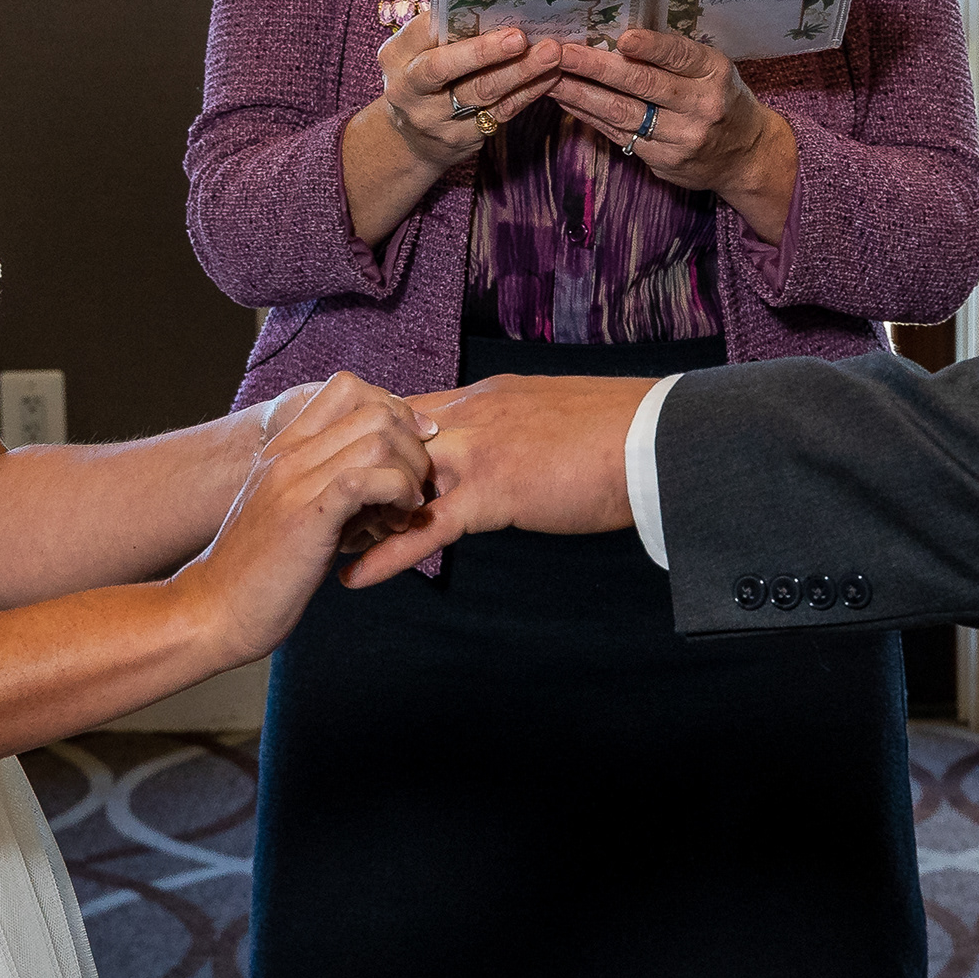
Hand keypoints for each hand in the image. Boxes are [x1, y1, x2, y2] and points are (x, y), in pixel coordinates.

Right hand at [178, 373, 431, 660]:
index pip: (348, 387)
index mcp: (284, 448)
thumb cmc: (259, 569)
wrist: (214, 610)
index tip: (409, 453)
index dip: (393, 413)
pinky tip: (397, 522)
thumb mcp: (292, 511)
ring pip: (378, 438)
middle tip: (415, 487)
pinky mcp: (305, 517)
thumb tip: (381, 475)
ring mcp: (294, 482)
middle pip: (375, 408)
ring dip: (409, 474)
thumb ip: (327, 483)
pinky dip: (397, 495)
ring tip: (406, 510)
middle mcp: (289, 454)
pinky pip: (366, 480)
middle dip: (412, 446)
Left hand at [342, 370, 647, 582]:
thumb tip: (506, 452)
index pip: (407, 414)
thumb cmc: (619, 433)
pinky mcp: (494, 492)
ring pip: (394, 482)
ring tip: (325, 547)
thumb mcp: (552, 420)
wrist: (657, 440)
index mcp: (484, 398)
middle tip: (322, 510)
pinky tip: (355, 579)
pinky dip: (386, 556)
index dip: (373, 445)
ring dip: (357, 517)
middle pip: (385, 444)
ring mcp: (478, 452)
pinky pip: (425, 527)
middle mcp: (470, 417)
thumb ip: (515, 432)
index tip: (346, 468)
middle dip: (351, 477)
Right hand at [372, 12, 563, 175]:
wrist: (410, 139)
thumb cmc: (424, 79)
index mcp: (396, 56)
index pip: (422, 33)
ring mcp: (432, 119)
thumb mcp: (417, 54)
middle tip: (521, 37)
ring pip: (481, 92)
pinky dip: (528, 92)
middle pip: (444, 68)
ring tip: (550, 53)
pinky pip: (501, 112)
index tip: (489, 8)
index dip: (455, 20)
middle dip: (485, 51)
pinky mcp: (460, 138)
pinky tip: (549, 76)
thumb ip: (443, 33)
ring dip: (520, 71)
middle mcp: (407, 90)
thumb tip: (498, 3)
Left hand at [543, 27, 791, 211]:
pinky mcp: (663, 161)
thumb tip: (615, 37)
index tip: (622, 38)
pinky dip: (589, 117)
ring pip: (623, 113)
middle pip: (643, 85)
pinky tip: (567, 101)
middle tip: (562, 53)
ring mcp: (681, 137)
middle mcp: (700, 106)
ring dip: (582, 94)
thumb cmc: (721, 98)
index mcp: (714, 73)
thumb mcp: (712, 70)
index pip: (680, 56)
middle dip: (596, 67)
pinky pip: (619, 135)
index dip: (651, 48)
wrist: (745, 155)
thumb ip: (674, 57)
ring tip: (550, 78)